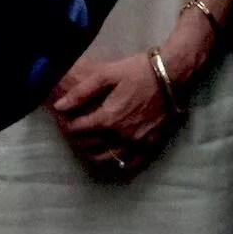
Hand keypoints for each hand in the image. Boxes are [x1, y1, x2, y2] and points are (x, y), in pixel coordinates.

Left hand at [51, 53, 178, 178]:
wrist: (173, 73)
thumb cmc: (138, 70)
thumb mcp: (106, 74)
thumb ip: (81, 92)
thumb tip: (59, 107)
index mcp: (107, 118)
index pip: (78, 130)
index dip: (68, 125)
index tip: (67, 120)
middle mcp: (120, 135)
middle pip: (91, 146)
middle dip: (80, 140)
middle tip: (78, 132)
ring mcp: (137, 143)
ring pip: (109, 159)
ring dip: (96, 154)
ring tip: (92, 145)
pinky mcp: (152, 144)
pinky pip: (132, 163)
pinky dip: (120, 163)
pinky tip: (116, 157)